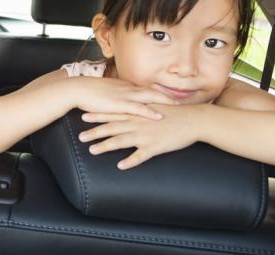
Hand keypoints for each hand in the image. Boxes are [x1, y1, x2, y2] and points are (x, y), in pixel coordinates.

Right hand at [68, 77, 176, 120]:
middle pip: (152, 91)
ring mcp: (125, 96)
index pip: (145, 89)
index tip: (169, 97)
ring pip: (150, 97)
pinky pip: (139, 108)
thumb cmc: (89, 92)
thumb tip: (120, 100)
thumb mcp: (105, 92)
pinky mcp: (120, 104)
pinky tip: (159, 116)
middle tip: (180, 102)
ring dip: (164, 101)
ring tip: (177, 107)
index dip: (158, 93)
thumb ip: (115, 96)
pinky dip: (150, 111)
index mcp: (124, 87)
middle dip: (167, 96)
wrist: (78, 89)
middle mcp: (128, 89)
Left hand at [78, 103, 202, 169]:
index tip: (83, 117)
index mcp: (137, 114)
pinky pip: (141, 156)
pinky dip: (130, 161)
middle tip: (80, 137)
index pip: (113, 114)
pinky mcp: (156, 146)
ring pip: (121, 141)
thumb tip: (130, 111)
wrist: (194, 119)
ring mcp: (146, 135)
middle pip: (112, 128)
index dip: (98, 116)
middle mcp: (138, 123)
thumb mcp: (155, 108)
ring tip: (92, 151)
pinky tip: (120, 166)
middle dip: (95, 132)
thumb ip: (141, 110)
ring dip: (106, 146)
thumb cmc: (175, 113)